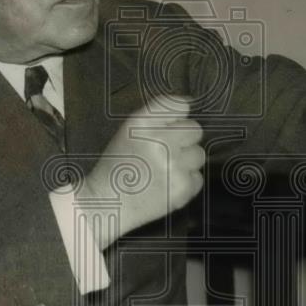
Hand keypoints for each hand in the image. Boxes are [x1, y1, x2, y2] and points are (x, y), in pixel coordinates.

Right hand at [79, 95, 203, 247]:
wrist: (107, 202)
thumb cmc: (118, 165)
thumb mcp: (129, 130)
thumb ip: (158, 114)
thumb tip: (189, 103)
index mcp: (143, 123)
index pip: (179, 106)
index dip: (177, 118)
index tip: (169, 128)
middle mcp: (160, 141)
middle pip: (195, 130)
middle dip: (184, 140)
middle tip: (165, 152)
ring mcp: (173, 166)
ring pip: (199, 154)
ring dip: (186, 161)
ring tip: (164, 170)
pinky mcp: (182, 189)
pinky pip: (197, 178)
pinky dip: (185, 182)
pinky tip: (166, 185)